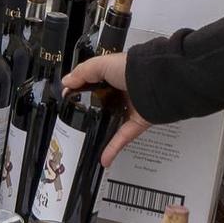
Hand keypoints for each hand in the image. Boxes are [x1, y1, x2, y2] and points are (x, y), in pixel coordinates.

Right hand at [62, 52, 150, 166]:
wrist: (156, 82)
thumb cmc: (132, 69)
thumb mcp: (101, 64)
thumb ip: (83, 72)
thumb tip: (67, 82)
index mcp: (113, 76)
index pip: (93, 84)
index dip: (80, 91)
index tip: (68, 100)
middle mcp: (122, 92)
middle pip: (102, 105)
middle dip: (90, 113)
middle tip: (75, 122)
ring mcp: (129, 109)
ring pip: (112, 124)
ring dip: (101, 134)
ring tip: (87, 142)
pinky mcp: (136, 123)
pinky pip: (122, 138)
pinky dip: (113, 148)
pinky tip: (103, 158)